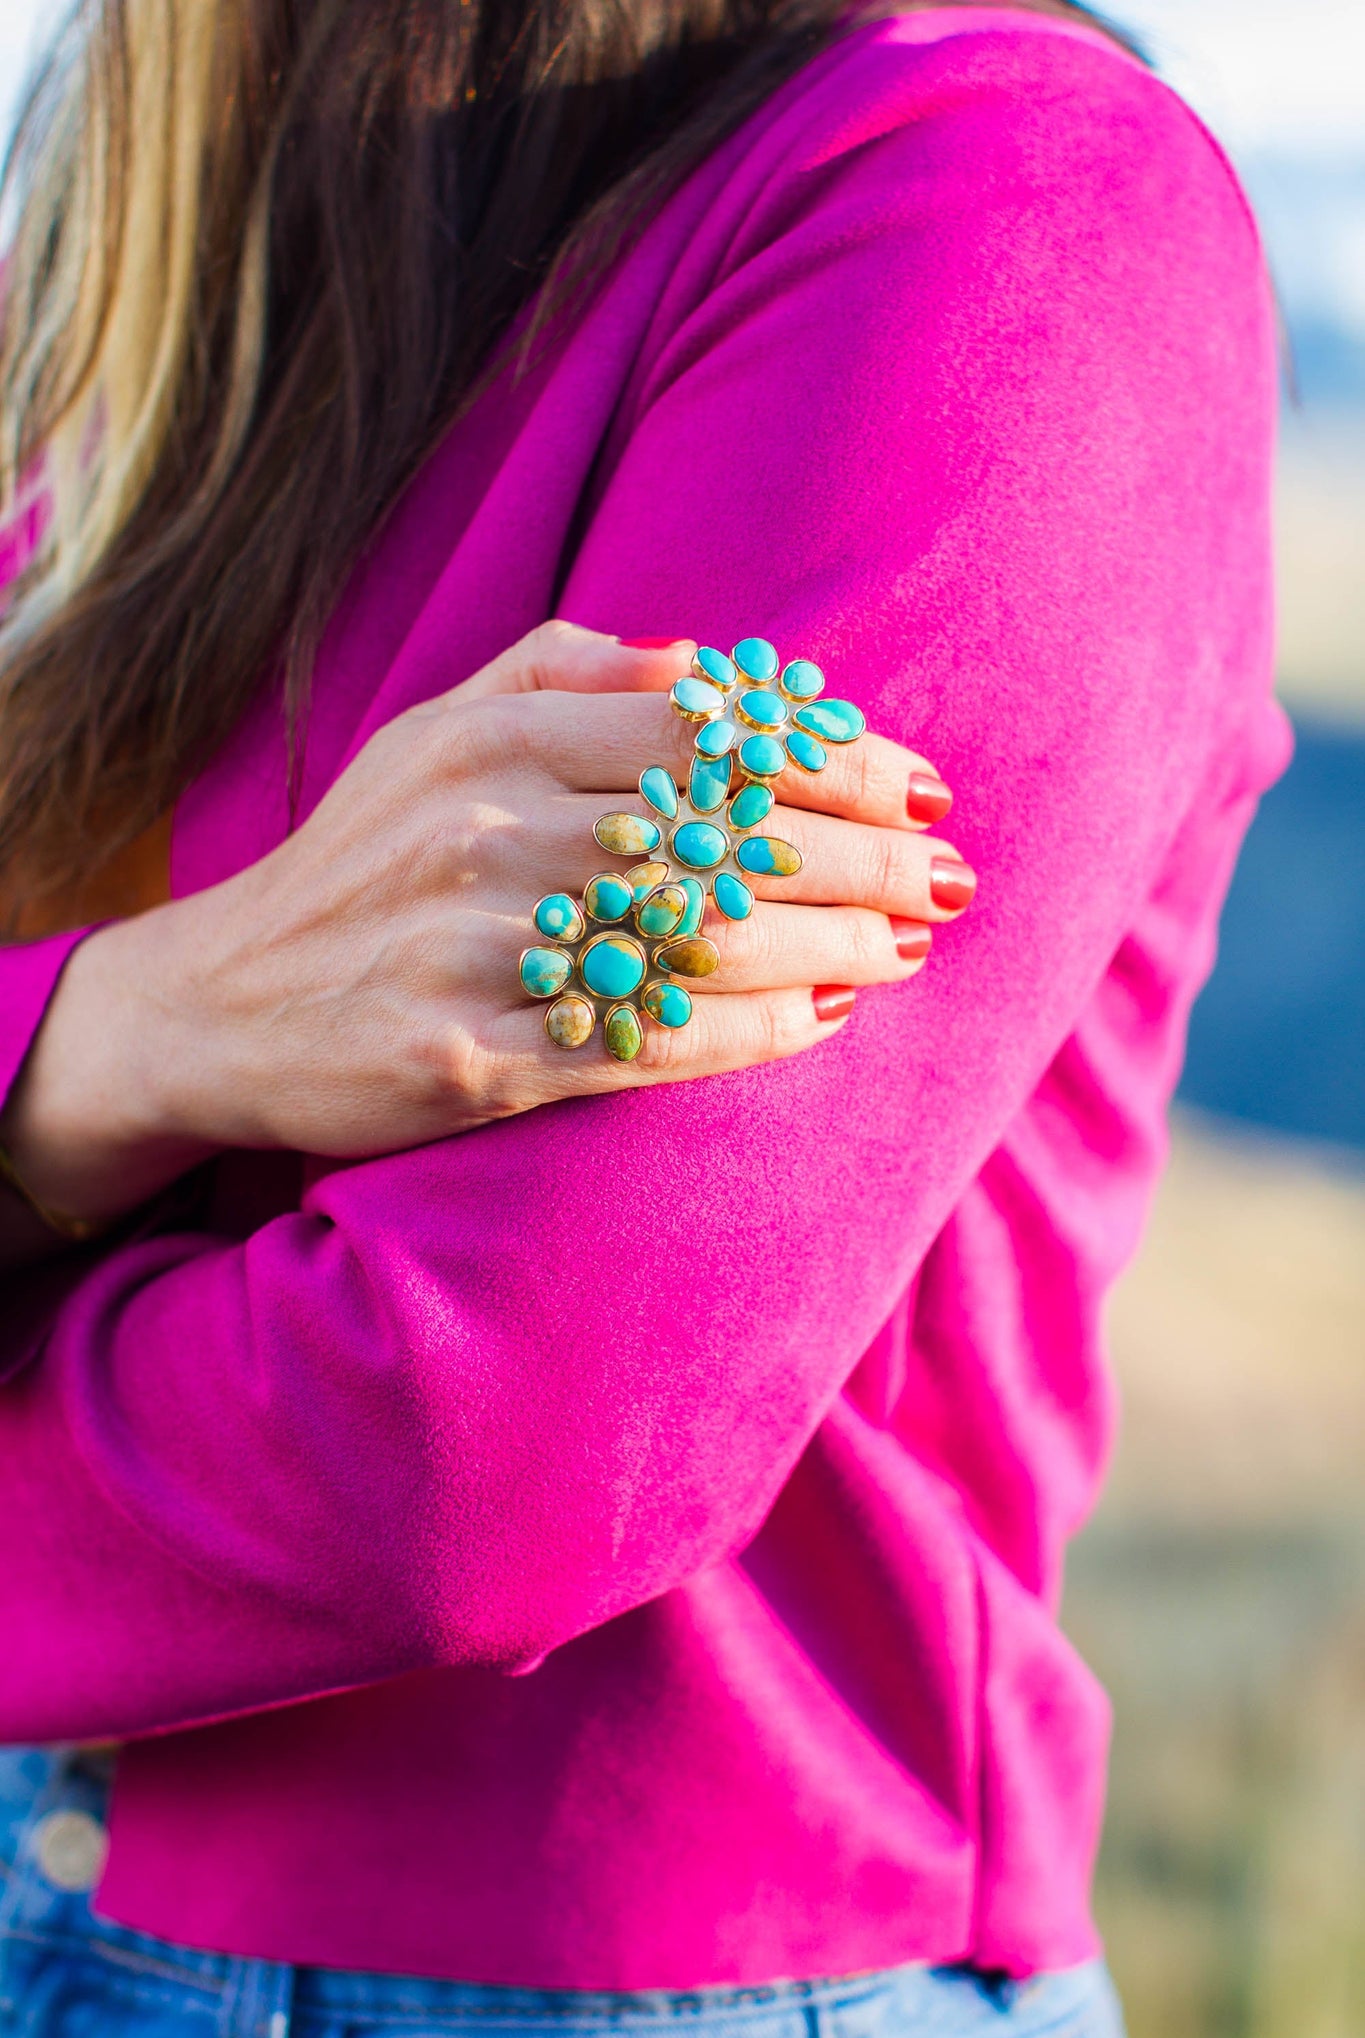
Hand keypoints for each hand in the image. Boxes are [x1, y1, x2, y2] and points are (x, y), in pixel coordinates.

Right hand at [1, 624, 973, 1229]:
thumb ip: (560, 674)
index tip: (918, 782)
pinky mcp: (468, 1059)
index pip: (708, 736)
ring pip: (703, 938)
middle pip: (726, 833)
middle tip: (949, 873)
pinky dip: (750, 1032)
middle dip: (865, 854)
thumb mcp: (431, 733)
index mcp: (492, 740)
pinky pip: (645, 1042)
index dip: (833, 760)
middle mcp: (487, 833)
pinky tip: (820, 1018)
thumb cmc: (357, 862)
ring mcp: (476, 950)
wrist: (216, 1005)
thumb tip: (707, 665)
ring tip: (909, 946)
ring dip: (832, 943)